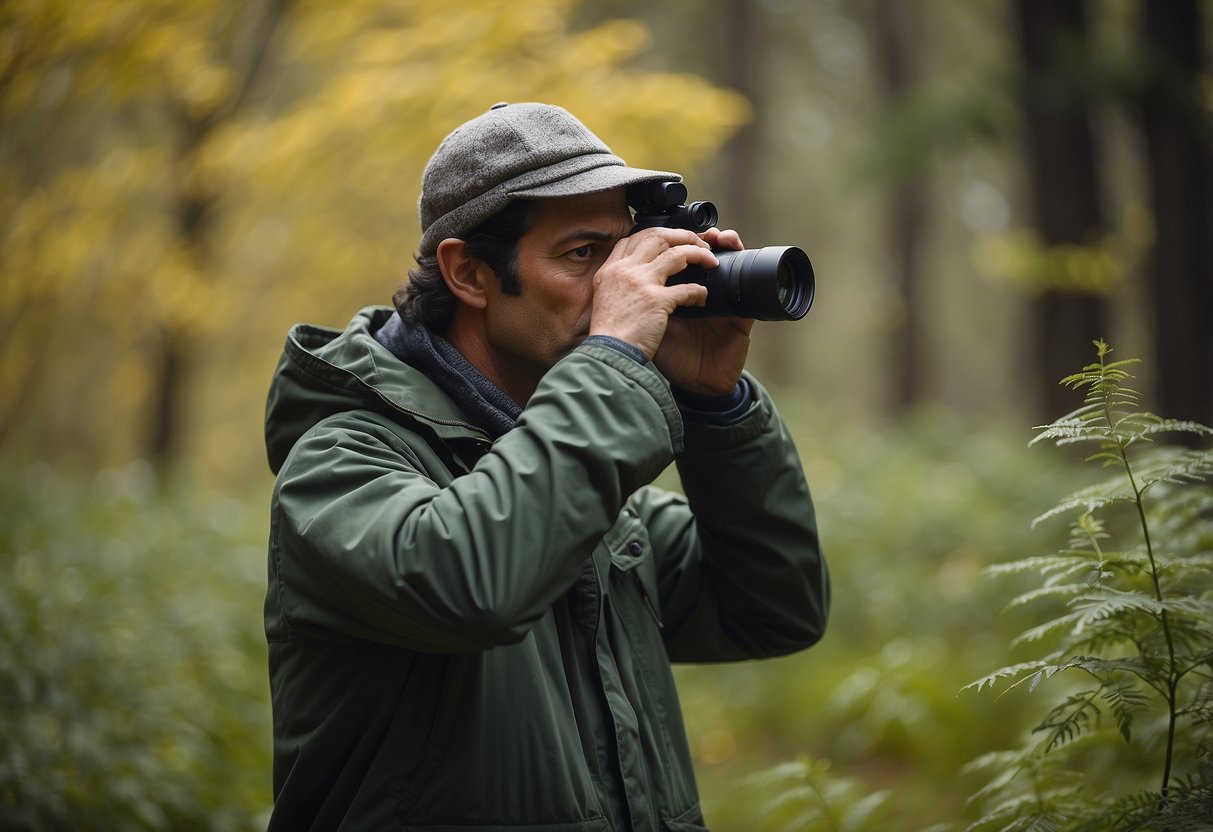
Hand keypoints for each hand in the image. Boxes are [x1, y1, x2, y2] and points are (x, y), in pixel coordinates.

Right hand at [588, 227, 717, 358]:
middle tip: (698, 243)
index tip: (671, 241)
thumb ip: (618, 282)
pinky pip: (687, 288)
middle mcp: (624, 270)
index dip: (656, 235)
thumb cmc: (609, 333)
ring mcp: (640, 282)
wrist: (608, 353)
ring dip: (698, 254)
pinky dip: (698, 292)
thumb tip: (635, 274)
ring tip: (710, 262)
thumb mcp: (604, 298)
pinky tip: (702, 298)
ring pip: (676, 254)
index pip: (632, 238)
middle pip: (657, 236)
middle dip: (682, 236)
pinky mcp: (656, 301)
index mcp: (611, 269)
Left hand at [653, 228, 753, 395]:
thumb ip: (641, 305)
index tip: (664, 232)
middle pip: (700, 255)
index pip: (676, 261)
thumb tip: (620, 280)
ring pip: (727, 261)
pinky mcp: (740, 311)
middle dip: (696, 238)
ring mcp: (722, 300)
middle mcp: (700, 292)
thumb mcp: (651, 328)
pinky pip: (746, 282)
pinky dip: (742, 261)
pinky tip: (736, 249)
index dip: (672, 244)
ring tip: (716, 235)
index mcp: (677, 294)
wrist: (696, 386)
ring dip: (723, 242)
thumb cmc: (674, 358)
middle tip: (693, 231)